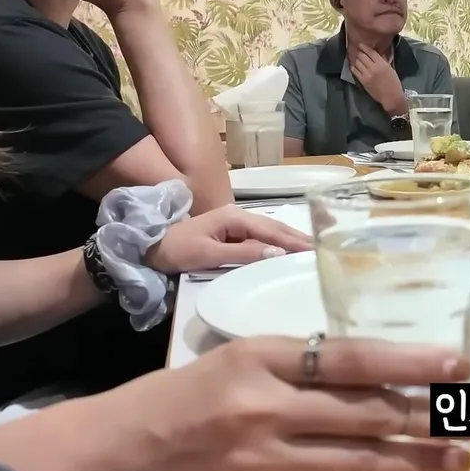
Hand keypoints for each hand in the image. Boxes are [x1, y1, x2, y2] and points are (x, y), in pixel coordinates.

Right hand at [58, 337, 469, 470]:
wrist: (110, 457)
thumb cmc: (176, 397)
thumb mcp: (236, 358)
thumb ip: (300, 363)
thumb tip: (376, 369)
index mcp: (259, 360)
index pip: (352, 358)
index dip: (412, 361)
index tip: (459, 364)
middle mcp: (263, 411)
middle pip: (364, 416)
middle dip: (428, 418)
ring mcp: (260, 465)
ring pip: (356, 464)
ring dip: (415, 463)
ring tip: (458, 459)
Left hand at [144, 205, 312, 273]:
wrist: (147, 248)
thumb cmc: (175, 250)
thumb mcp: (208, 254)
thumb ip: (242, 254)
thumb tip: (276, 254)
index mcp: (234, 218)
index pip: (271, 230)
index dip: (293, 241)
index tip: (315, 250)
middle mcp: (237, 216)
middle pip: (274, 227)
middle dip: (298, 237)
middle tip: (322, 248)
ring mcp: (233, 224)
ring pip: (269, 232)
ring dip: (290, 240)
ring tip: (311, 249)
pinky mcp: (230, 234)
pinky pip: (260, 238)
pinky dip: (277, 244)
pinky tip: (286, 251)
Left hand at [351, 44, 406, 114]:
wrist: (391, 97)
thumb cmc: (394, 83)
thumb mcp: (391, 69)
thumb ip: (384, 61)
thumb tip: (379, 54)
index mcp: (382, 64)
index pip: (371, 52)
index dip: (364, 47)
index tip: (361, 45)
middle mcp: (373, 67)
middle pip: (362, 56)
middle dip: (360, 53)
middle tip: (360, 53)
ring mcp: (367, 74)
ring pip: (357, 62)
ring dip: (357, 60)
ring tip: (358, 59)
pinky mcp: (363, 81)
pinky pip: (355, 71)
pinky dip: (354, 67)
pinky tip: (355, 67)